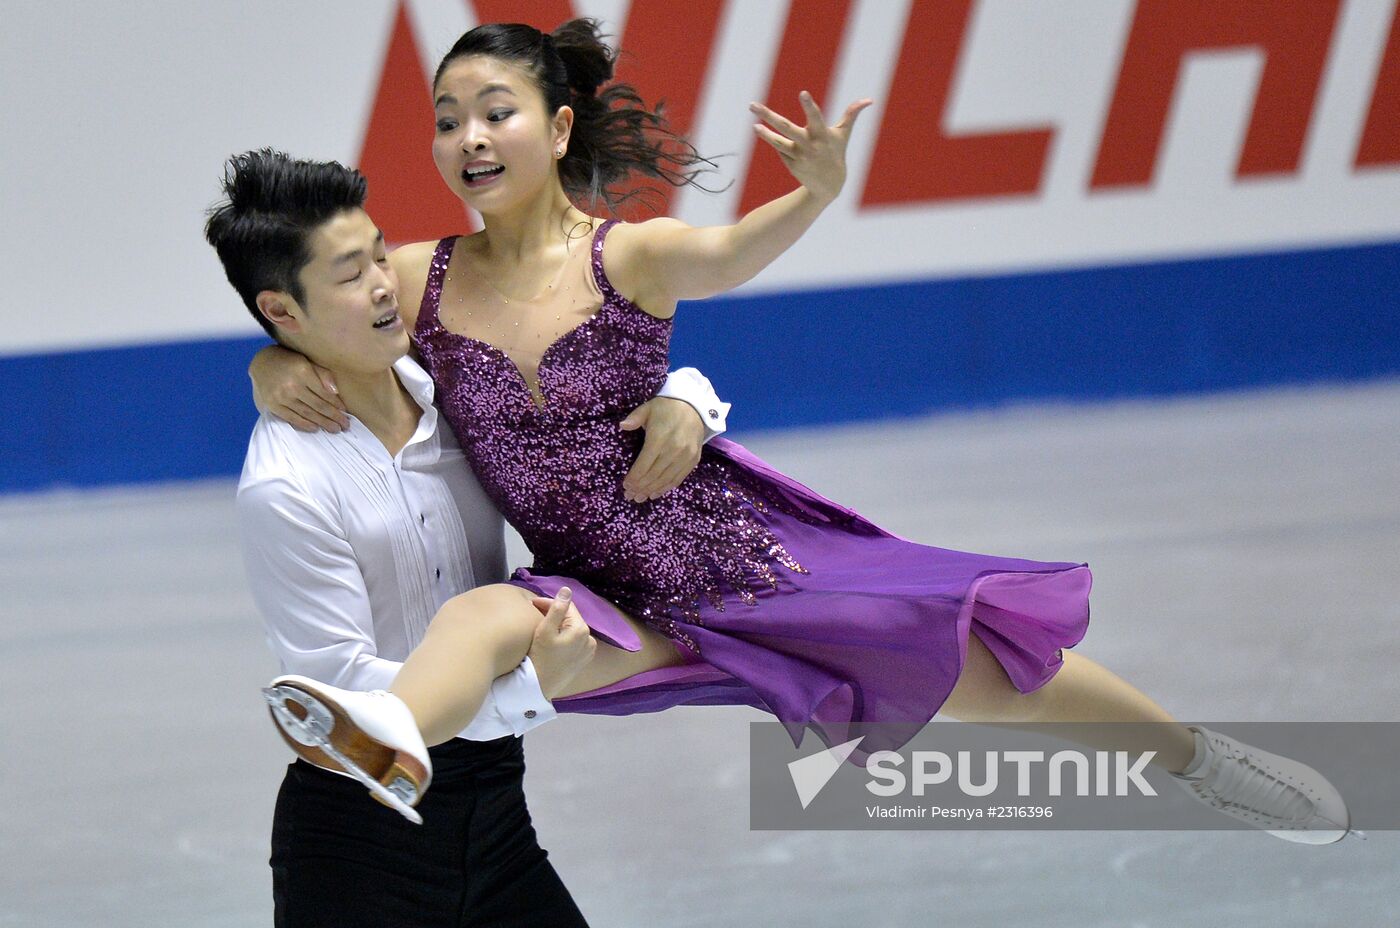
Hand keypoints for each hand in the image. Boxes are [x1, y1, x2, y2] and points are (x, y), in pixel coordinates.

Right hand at [249, 344, 348, 431]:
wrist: (262, 363)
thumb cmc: (291, 362)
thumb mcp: (308, 361)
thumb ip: (323, 374)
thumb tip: (336, 392)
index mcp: (303, 371)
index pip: (324, 392)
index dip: (336, 404)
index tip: (346, 412)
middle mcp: (291, 385)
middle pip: (318, 405)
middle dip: (334, 417)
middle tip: (345, 425)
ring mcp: (281, 397)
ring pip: (307, 414)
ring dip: (323, 423)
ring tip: (335, 429)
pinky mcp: (273, 405)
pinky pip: (291, 418)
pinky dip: (305, 425)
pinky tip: (316, 428)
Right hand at [525, 587, 596, 699]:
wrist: (539, 687)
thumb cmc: (539, 657)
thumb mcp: (545, 630)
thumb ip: (557, 608)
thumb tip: (567, 590)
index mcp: (582, 629)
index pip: (566, 607)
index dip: (549, 603)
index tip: (532, 604)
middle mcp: (590, 639)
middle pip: (570, 618)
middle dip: (554, 613)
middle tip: (534, 612)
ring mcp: (588, 651)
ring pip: (572, 629)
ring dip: (559, 625)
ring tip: (542, 624)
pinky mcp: (583, 660)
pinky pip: (574, 641)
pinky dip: (564, 637)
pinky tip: (551, 639)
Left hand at [620, 397, 704, 501]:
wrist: (695, 406)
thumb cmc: (666, 407)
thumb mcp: (648, 408)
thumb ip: (634, 418)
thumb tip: (622, 426)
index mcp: (659, 438)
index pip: (644, 465)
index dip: (634, 478)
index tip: (625, 485)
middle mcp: (673, 450)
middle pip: (653, 475)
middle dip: (640, 488)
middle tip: (630, 496)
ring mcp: (685, 457)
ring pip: (665, 480)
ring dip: (651, 491)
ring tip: (640, 498)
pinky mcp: (693, 460)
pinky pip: (678, 478)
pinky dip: (666, 488)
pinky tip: (656, 493)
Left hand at [749, 92, 872, 202]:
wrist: (829, 186)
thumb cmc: (836, 153)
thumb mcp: (843, 134)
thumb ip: (852, 115)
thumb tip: (870, 100)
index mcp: (822, 134)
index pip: (815, 116)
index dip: (809, 105)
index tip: (802, 93)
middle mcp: (809, 145)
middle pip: (786, 127)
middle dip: (768, 116)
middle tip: (752, 105)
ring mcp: (798, 156)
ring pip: (779, 143)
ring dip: (766, 135)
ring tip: (754, 125)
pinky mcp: (791, 164)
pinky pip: (781, 150)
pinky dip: (778, 143)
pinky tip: (780, 140)